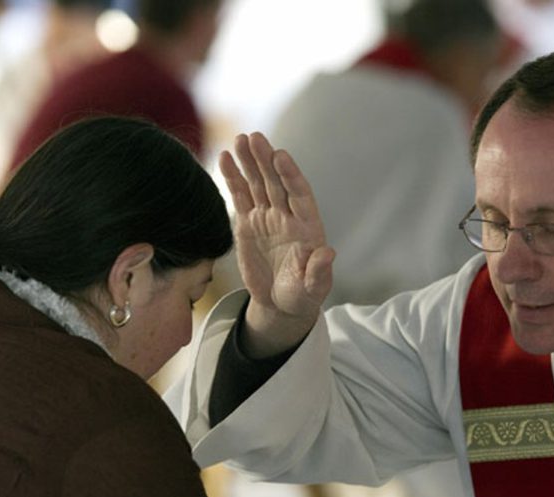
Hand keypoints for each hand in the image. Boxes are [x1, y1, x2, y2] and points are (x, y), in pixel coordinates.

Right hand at [219, 133, 334, 356]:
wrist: (280, 303)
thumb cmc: (302, 296)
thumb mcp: (313, 289)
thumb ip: (319, 271)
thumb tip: (328, 253)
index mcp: (307, 227)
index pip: (299, 194)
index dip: (290, 175)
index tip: (281, 156)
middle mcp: (287, 216)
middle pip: (276, 182)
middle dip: (265, 160)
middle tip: (255, 137)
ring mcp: (266, 217)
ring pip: (257, 183)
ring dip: (249, 162)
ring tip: (239, 139)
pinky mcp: (247, 223)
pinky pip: (240, 196)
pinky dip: (232, 177)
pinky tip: (225, 157)